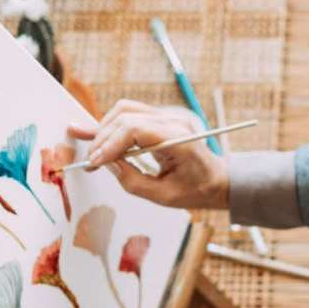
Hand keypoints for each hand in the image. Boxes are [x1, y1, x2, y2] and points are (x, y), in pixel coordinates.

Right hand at [67, 100, 228, 209]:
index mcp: (178, 139)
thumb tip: (108, 164)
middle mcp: (173, 121)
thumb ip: (133, 181)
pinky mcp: (162, 119)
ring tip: (94, 151)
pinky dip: (114, 127)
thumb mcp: (164, 196)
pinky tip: (98, 136)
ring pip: (126, 110)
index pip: (133, 129)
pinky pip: (132, 115)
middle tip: (91, 161)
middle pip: (126, 116)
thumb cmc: (197, 190)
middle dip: (102, 138)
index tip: (95, 162)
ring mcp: (168, 116)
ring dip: (105, 129)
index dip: (109, 144)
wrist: (218, 180)